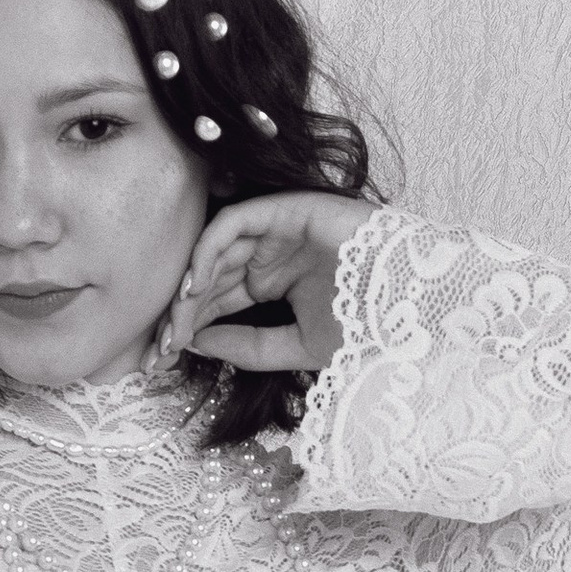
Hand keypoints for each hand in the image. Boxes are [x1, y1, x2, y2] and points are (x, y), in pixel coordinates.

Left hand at [146, 190, 379, 376]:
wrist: (412, 306)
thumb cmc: (368, 329)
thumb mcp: (297, 348)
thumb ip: (248, 346)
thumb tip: (197, 344)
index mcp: (271, 285)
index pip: (216, 303)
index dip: (188, 328)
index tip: (162, 360)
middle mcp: (267, 256)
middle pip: (208, 279)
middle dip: (180, 313)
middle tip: (159, 347)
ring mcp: (275, 231)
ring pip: (215, 253)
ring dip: (190, 287)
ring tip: (176, 322)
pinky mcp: (284, 210)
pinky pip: (233, 224)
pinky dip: (208, 251)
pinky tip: (194, 285)